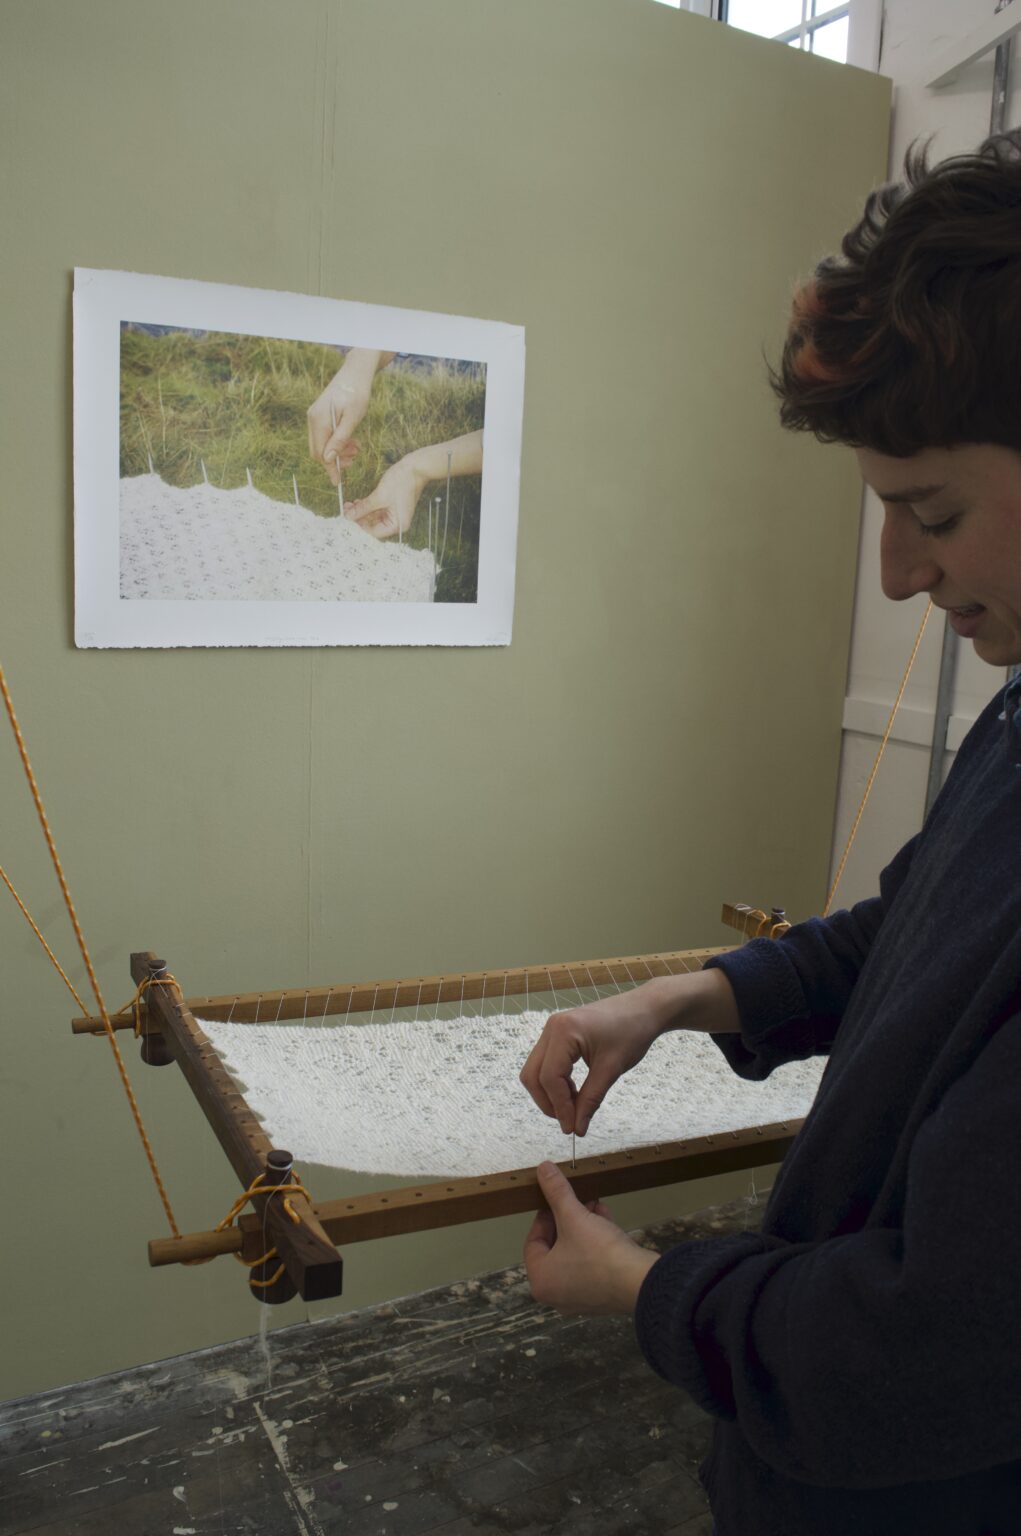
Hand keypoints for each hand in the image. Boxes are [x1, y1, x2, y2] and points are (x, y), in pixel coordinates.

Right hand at [307, 349, 381, 484]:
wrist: (355, 373)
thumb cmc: (357, 393)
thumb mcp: (353, 418)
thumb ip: (340, 439)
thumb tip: (329, 459)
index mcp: (319, 420)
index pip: (321, 453)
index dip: (329, 468)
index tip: (337, 482)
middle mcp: (312, 419)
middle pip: (318, 451)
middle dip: (335, 460)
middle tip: (354, 458)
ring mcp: (314, 417)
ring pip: (322, 444)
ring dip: (338, 451)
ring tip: (356, 448)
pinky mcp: (320, 415)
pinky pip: (325, 435)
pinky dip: (337, 442)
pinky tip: (351, 441)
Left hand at [345, 457, 424, 540]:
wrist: (415, 467)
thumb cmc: (402, 482)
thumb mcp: (379, 497)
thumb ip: (363, 508)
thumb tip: (349, 516)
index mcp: (397, 525)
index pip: (374, 532)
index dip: (359, 527)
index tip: (347, 521)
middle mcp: (397, 522)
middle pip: (373, 525)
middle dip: (359, 518)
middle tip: (345, 511)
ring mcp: (395, 513)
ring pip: (373, 516)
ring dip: (361, 511)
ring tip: (348, 505)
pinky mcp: (392, 505)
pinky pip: (377, 509)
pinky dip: (367, 506)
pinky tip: (356, 502)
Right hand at [520, 969, 742, 1137]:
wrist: (644, 1009)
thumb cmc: (632, 1033)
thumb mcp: (611, 1070)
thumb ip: (590, 1100)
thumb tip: (577, 1129)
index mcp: (563, 1031)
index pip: (550, 1077)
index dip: (559, 1106)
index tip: (572, 1128)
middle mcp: (551, 1028)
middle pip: (533, 1075)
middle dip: (548, 1102)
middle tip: (570, 1122)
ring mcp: (552, 1030)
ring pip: (536, 1070)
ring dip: (550, 1094)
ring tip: (574, 1108)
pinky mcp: (558, 1034)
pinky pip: (546, 1063)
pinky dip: (555, 1082)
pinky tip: (573, 1093)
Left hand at [524, 1161, 657, 1314]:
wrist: (640, 1282)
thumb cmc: (598, 1252)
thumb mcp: (574, 1216)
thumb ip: (556, 1191)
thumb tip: (542, 1168)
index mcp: (542, 1280)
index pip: (533, 1243)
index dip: (544, 1216)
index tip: (556, 1201)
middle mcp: (557, 1295)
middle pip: (556, 1248)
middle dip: (568, 1219)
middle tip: (578, 1201)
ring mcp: (581, 1300)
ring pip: (576, 1254)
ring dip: (584, 1227)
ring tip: (595, 1206)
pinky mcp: (604, 1297)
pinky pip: (592, 1265)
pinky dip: (596, 1244)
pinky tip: (606, 1220)